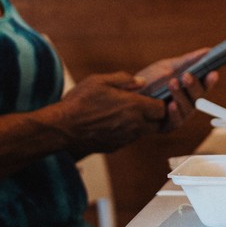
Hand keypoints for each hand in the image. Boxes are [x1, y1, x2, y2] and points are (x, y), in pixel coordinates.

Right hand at [54, 73, 168, 151]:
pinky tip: (114, 121)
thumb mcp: (100, 80)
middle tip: (147, 105)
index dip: (162, 102)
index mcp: (134, 107)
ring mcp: (126, 138)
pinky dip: (129, 130)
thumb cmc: (80, 102)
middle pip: (159, 123)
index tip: (155, 96)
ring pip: (145, 132)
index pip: (163, 109)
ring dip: (142, 123)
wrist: (63, 128)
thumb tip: (141, 81)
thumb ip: (124, 79)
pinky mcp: (116, 146)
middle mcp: (134, 125)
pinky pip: (130, 138)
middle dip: (157, 115)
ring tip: (128, 111)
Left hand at [134, 48, 221, 131]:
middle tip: (187, 75)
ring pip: (188, 108)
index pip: (205, 85)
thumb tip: (208, 51)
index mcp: (190, 89)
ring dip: (181, 95)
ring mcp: (180, 115)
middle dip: (194, 86)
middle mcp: (188, 103)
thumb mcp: (168, 67)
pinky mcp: (169, 125)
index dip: (210, 80)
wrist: (129, 96)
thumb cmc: (150, 80)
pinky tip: (171, 104)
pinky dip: (174, 112)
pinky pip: (176, 120)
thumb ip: (187, 61)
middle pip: (198, 97)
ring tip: (173, 83)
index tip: (213, 72)